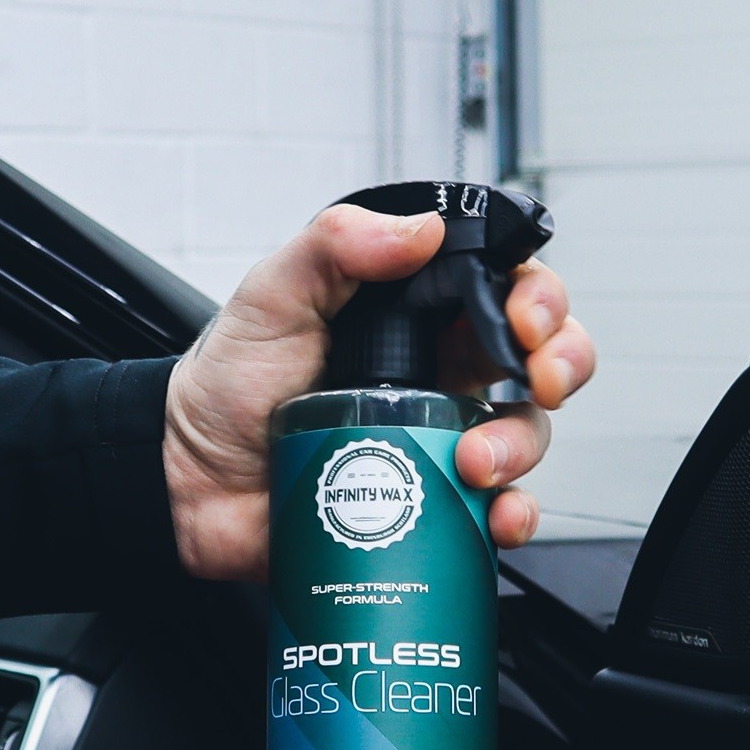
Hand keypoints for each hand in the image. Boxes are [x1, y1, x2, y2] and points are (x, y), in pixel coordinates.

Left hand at [162, 203, 594, 580]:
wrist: (187, 482)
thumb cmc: (227, 386)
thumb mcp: (271, 296)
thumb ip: (334, 246)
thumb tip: (417, 231)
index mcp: (421, 319)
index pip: (509, 290)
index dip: (540, 298)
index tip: (526, 319)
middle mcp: (446, 377)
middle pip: (543, 361)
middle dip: (562, 365)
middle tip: (536, 381)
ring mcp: (445, 442)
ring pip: (528, 436)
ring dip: (522, 447)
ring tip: (474, 464)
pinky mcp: (434, 505)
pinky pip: (500, 511)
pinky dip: (514, 516)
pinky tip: (496, 517)